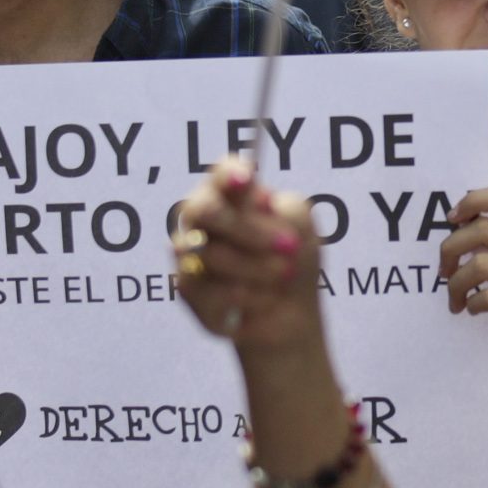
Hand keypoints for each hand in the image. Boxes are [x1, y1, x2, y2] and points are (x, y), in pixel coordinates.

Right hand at [174, 159, 325, 355]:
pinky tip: (266, 298)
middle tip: (289, 246)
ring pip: (209, 253)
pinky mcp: (187, 288)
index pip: (221, 174)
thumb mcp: (299, 228)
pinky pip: (207, 289)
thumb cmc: (293, 261)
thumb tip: (258, 202)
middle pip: (203, 210)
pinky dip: (245, 295)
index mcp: (232, 194)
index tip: (247, 180)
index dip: (228, 174)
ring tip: (286, 275)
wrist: (291, 313)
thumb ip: (281, 210)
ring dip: (255, 267)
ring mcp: (190, 252)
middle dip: (248, 230)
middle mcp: (204, 218)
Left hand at [440, 186, 487, 378]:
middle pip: (484, 230)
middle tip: (443, 271)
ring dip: (456, 284)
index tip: (452, 219)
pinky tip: (471, 310)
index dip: (475, 200)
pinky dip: (471, 304)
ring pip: (481, 265)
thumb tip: (452, 220)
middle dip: (451, 249)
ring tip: (455, 298)